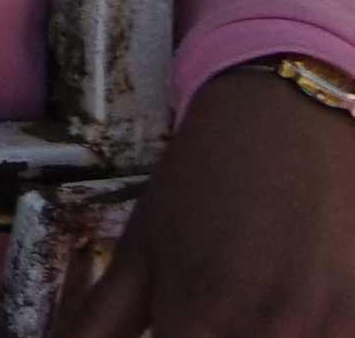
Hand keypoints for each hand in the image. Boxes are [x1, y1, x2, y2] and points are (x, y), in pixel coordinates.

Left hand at [63, 61, 354, 337]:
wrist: (293, 119)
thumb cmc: (204, 179)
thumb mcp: (143, 247)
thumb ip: (103, 320)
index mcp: (204, 316)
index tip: (166, 333)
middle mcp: (272, 330)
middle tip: (200, 316)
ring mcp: (331, 328)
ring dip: (257, 335)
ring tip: (241, 308)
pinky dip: (304, 331)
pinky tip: (284, 308)